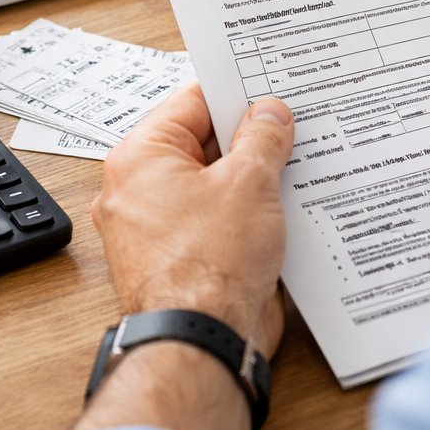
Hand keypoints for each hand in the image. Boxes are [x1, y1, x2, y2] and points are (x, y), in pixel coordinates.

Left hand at [89, 84, 293, 352]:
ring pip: (210, 185)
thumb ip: (262, 139)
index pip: (191, 103)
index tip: (268, 89)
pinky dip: (243, 213)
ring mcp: (156, 227)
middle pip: (200, 144)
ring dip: (249, 178)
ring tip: (292, 165)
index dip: (234, 93)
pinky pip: (213, 220)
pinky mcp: (179, 259)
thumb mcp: (249, 183)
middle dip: (246, 138)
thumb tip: (269, 114)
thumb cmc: (207, 267)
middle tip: (288, 126)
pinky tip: (281, 208)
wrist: (202, 341)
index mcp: (141, 157)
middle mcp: (138, 190)